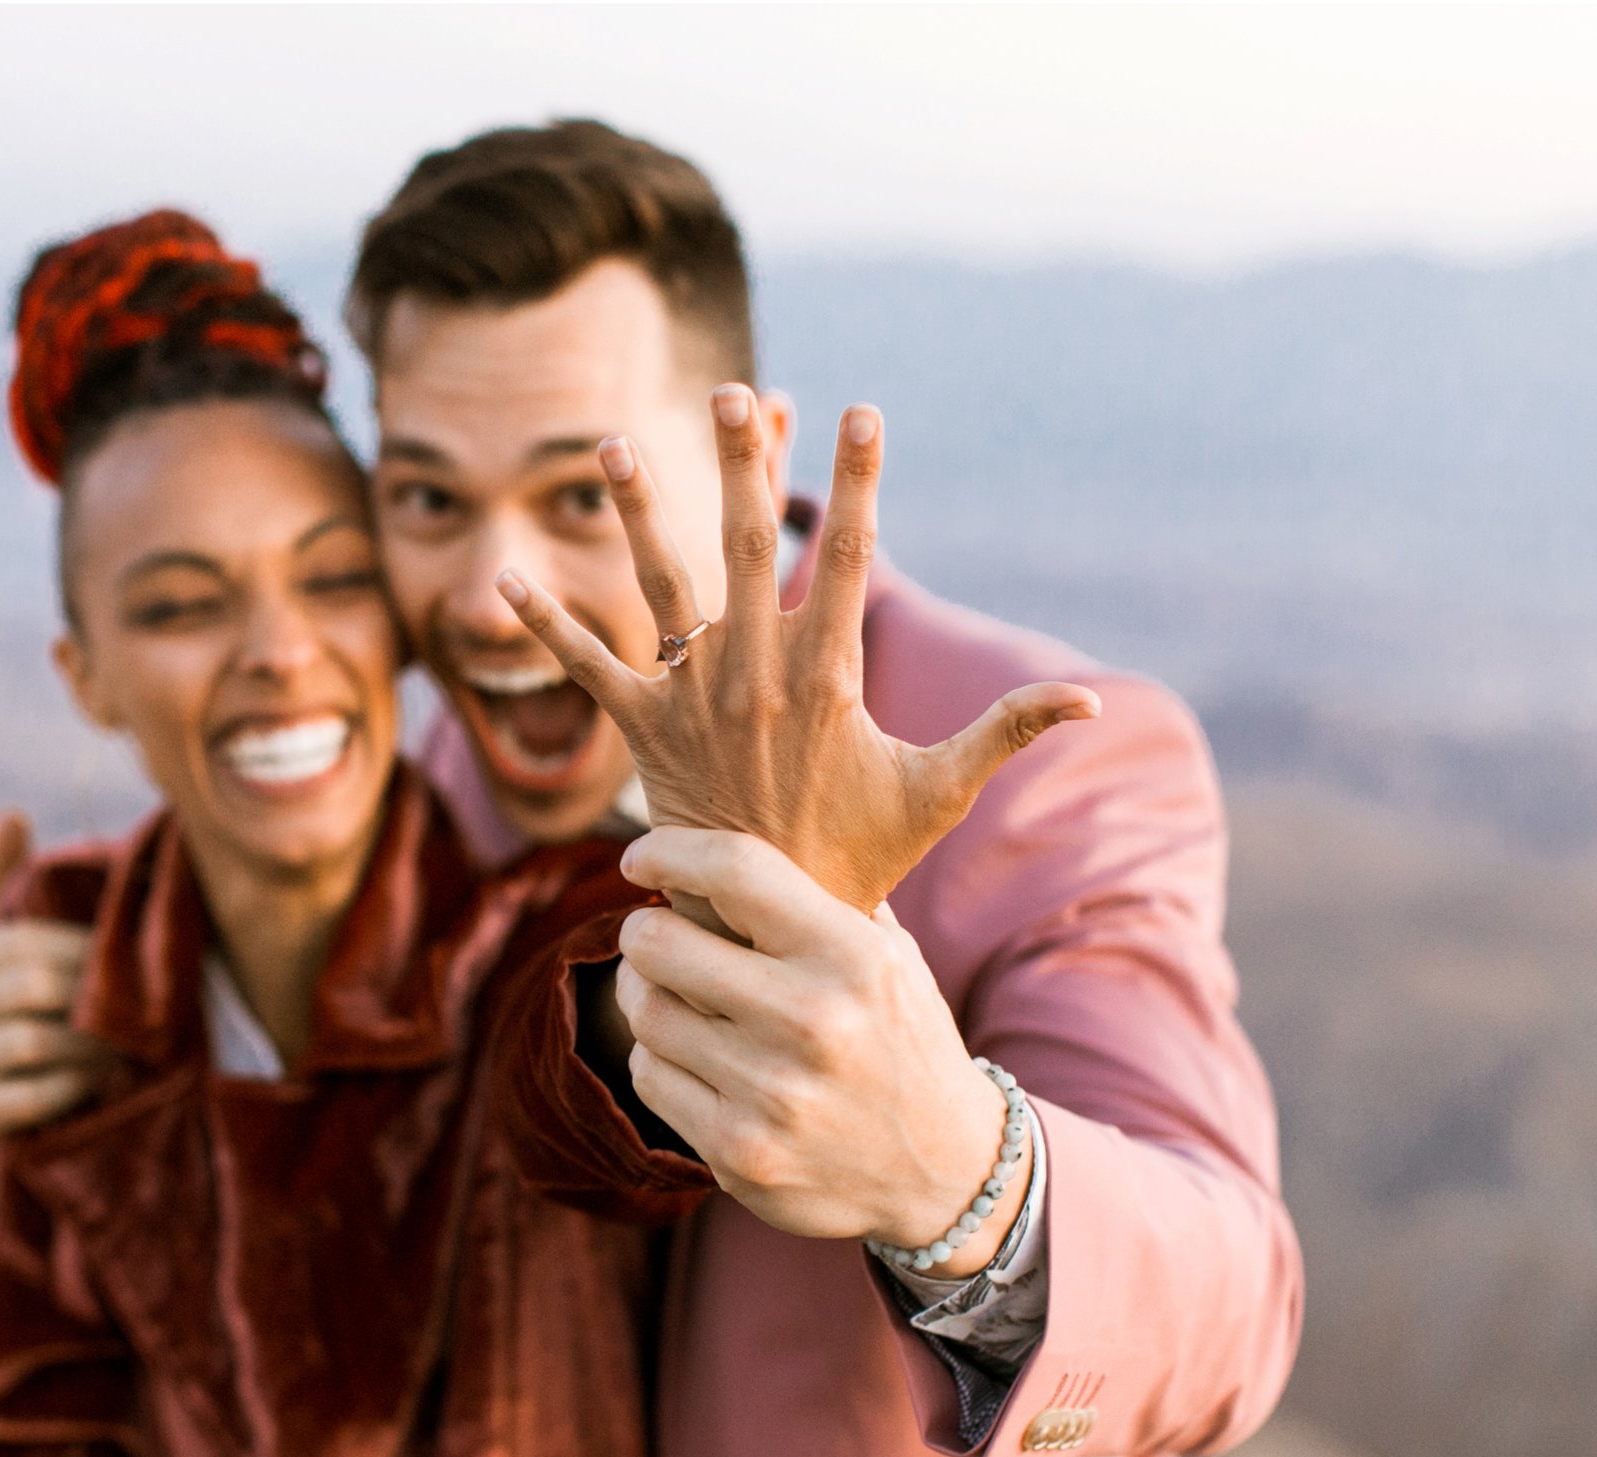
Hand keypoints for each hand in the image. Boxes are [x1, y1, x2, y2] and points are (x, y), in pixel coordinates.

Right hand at [0, 811, 108, 1159]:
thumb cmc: (0, 1009)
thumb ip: (5, 885)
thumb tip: (12, 812)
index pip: (30, 940)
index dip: (89, 950)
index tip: (134, 961)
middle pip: (37, 987)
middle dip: (96, 996)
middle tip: (144, 1005)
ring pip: (36, 1042)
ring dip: (93, 1044)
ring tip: (129, 1043)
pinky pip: (32, 1096)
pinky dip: (74, 1088)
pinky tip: (100, 1082)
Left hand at [495, 387, 1097, 928]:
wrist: (770, 922)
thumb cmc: (860, 853)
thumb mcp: (939, 790)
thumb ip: (1007, 730)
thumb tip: (1094, 702)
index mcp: (826, 676)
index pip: (849, 560)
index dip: (859, 484)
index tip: (863, 411)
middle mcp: (753, 675)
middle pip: (747, 549)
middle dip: (741, 466)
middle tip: (731, 393)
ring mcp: (692, 698)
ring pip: (660, 586)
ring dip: (636, 512)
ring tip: (611, 444)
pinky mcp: (641, 730)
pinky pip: (586, 669)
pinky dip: (545, 627)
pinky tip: (502, 580)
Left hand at [609, 825, 1027, 1275]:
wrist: (946, 1170)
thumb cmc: (901, 1039)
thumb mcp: (889, 956)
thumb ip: (822, 895)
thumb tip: (733, 832)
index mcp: (853, 956)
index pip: (735, 872)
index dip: (670, 852)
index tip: (640, 856)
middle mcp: (812, 1021)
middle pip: (660, 942)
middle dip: (643, 930)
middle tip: (653, 932)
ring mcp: (771, 1093)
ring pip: (645, 1009)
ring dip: (644, 992)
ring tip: (670, 990)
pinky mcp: (737, 1152)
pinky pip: (649, 1075)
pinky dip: (657, 1056)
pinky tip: (689, 1052)